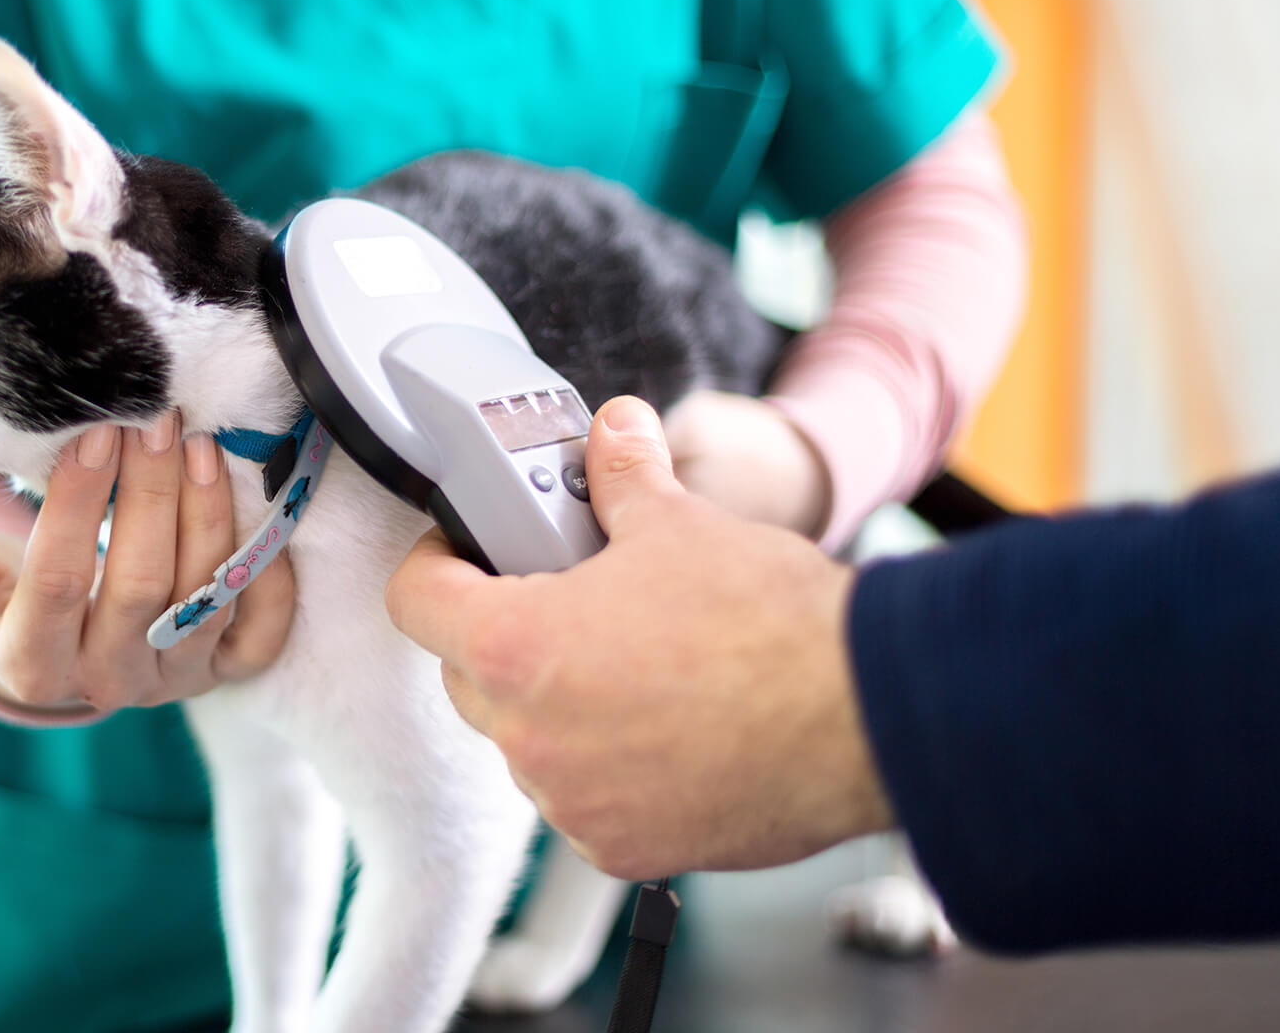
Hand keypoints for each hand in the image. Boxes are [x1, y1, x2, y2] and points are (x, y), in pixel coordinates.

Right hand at [0, 412, 295, 712]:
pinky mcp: (222, 673)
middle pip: (141, 585)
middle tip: (156, 420)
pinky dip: (269, 574)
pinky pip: (262, 633)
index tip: (91, 434)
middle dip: (151, 494)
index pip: (57, 581)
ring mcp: (172, 680)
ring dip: (207, 515)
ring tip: (199, 443)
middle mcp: (108, 681)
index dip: (76, 506)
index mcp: (32, 666)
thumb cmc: (0, 612)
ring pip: (204, 600)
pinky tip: (256, 511)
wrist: (54, 668)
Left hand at [385, 396, 891, 879]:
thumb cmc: (771, 625)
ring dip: (559, 706)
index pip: (414, 601)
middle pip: (468, 675)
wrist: (865, 717)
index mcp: (514, 647)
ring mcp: (572, 802)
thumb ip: (624, 475)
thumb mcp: (681, 523)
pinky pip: (583, 800)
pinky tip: (669, 728)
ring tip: (636, 666)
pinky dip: (608, 767)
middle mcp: (528, 738)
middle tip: (567, 598)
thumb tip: (614, 431)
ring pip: (529, 742)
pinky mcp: (621, 848)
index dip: (439, 563)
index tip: (470, 551)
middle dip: (503, 633)